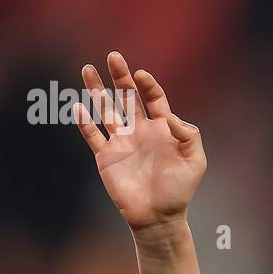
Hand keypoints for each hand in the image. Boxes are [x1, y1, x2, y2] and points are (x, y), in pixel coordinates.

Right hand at [73, 51, 205, 232]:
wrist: (158, 216)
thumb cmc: (180, 190)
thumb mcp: (195, 161)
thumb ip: (188, 136)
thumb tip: (171, 118)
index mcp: (162, 128)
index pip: (154, 98)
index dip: (147, 85)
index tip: (141, 75)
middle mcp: (140, 130)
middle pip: (127, 97)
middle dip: (120, 77)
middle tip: (113, 56)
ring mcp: (121, 142)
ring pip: (106, 110)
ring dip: (96, 91)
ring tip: (88, 69)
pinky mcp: (106, 157)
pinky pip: (92, 136)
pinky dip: (84, 122)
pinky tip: (77, 106)